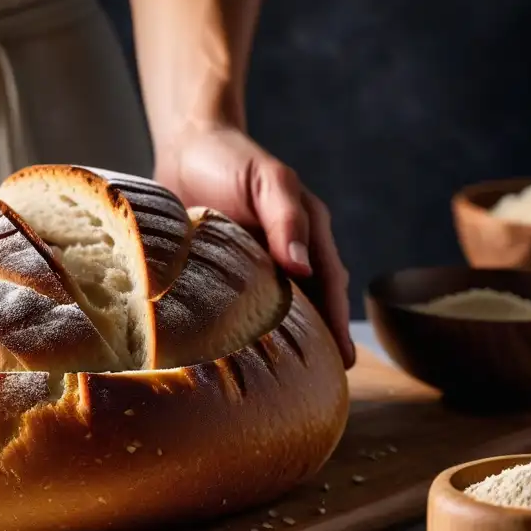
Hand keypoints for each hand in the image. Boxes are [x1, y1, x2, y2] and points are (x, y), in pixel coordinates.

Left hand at [154, 125, 355, 368]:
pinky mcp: (217, 271)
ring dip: (274, 340)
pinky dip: (234, 328)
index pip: (329, 285)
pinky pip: (231, 305)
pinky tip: (227, 352)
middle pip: (305, 305)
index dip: (336, 322)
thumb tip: (304, 267)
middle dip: (313, 341)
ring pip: (269, 310)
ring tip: (276, 380)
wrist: (186, 146)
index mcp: (306, 235)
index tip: (344, 361)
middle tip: (317, 384)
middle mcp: (282, 255)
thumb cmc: (232, 158)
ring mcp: (250, 265)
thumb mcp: (268, 180)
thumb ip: (287, 219)